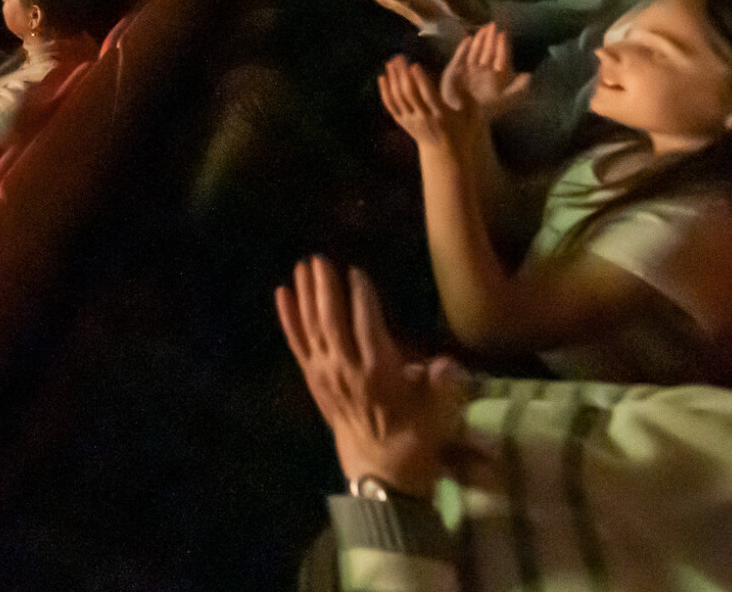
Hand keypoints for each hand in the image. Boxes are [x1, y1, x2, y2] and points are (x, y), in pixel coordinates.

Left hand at [275, 256, 467, 496]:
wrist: (381, 470)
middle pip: (332, 322)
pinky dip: (287, 318)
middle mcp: (346, 371)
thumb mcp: (439, 412)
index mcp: (379, 375)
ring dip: (306, 296)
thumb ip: (443, 385)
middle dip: (326, 289)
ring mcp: (325, 375)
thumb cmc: (415, 433)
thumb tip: (449, 365)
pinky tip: (282, 294)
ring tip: (303, 266)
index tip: (357, 272)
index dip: (362, 299)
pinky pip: (296, 343)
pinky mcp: (312, 379)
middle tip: (320, 259)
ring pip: (312, 328)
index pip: (367, 328)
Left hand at [378, 54, 481, 157]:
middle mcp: (424, 118)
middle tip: (399, 57)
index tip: (414, 65)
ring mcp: (411, 121)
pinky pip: (391, 105)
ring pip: (398, 98)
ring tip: (391, 62)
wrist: (445, 157)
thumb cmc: (462, 133)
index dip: (420, 80)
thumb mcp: (472, 116)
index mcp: (442, 115)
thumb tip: (461, 75)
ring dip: (393, 78)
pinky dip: (385, 91)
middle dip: (402, 74)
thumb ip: (468, 96)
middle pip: (409, 94)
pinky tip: (383, 77)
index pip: (428, 96)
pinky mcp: (403, 123)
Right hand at [439, 21, 528, 116]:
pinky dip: (463, 48)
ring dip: (479, 40)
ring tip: (483, 28)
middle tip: (493, 24)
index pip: (499, 57)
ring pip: (475, 51)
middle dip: (490, 38)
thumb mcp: (505, 101)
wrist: (462, 118)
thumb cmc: (484, 111)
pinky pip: (460, 56)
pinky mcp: (453, 71)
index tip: (504, 34)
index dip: (502, 46)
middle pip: (487, 51)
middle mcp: (481, 71)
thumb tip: (529, 75)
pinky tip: (467, 38)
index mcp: (494, 76)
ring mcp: (467, 70)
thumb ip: (518, 89)